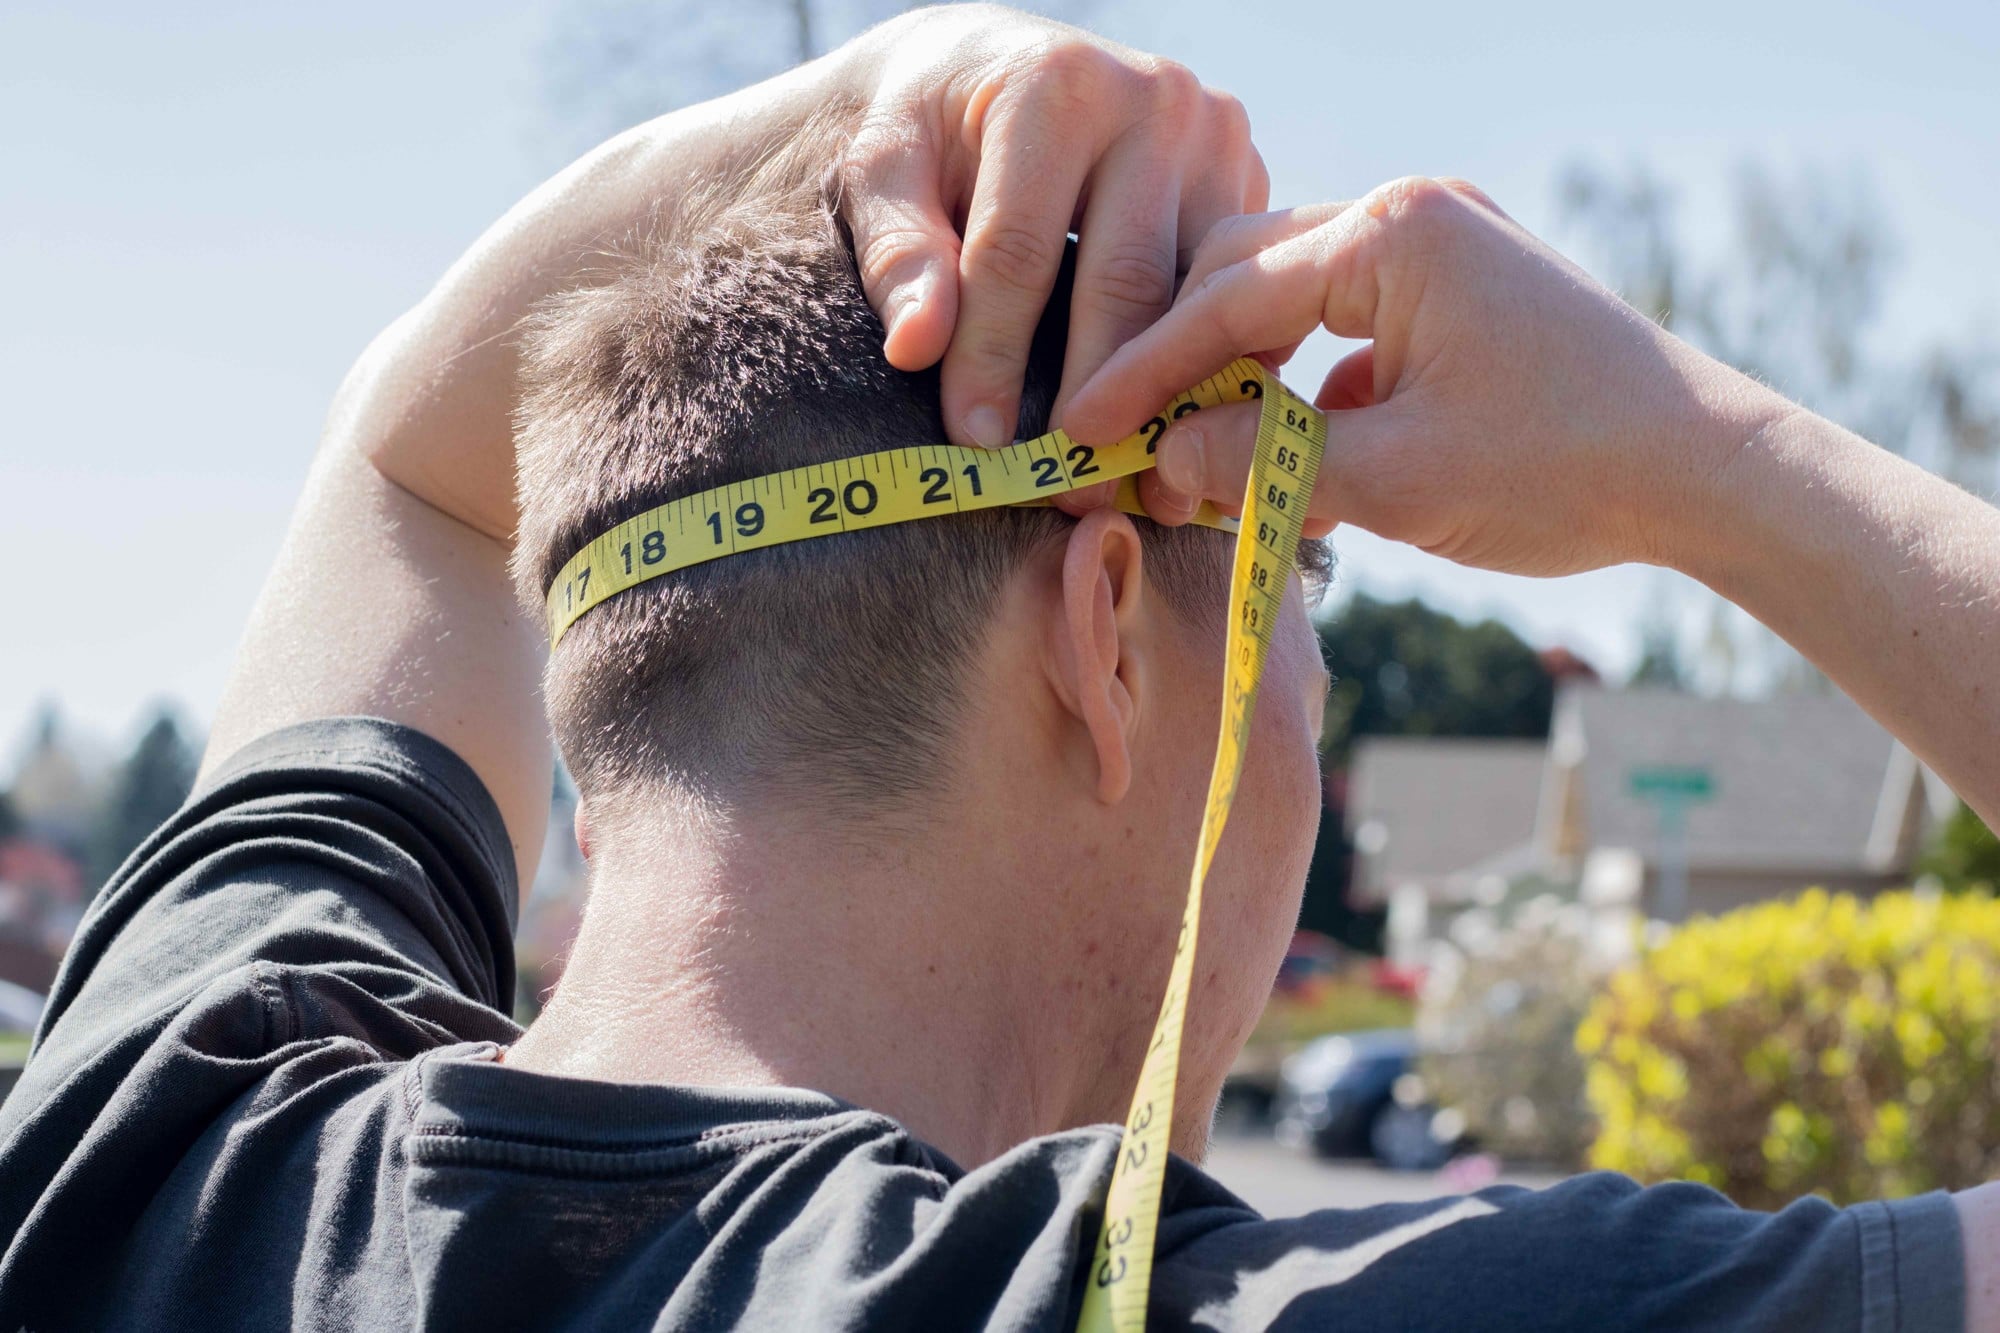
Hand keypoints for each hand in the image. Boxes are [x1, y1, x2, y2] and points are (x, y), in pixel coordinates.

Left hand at [841, 4, 1266, 479]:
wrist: (995, 69)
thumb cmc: (930, 129)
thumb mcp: (884, 171)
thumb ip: (897, 253)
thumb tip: (915, 348)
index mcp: (1057, 87)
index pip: (1020, 250)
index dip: (994, 355)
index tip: (976, 444)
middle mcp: (1156, 102)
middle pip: (1125, 284)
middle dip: (1094, 399)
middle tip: (1065, 488)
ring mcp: (1218, 141)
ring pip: (1195, 299)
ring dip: (1166, 401)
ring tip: (1129, 485)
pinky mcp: (1251, 180)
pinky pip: (1235, 295)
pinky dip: (1208, 369)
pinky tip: (1179, 438)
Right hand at [1062, 178, 1793, 577]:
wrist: (1706, 470)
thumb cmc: (1562, 467)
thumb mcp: (1394, 478)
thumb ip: (1264, 465)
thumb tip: (1162, 460)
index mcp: (1392, 232)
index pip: (1226, 299)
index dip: (1143, 374)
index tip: (1079, 430)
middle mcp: (1409, 215)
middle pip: (1245, 277)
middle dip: (1181, 365)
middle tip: (1124, 444)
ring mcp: (1438, 248)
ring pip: (1292, 304)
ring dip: (1240, 382)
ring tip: (1195, 463)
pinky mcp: (1458, 294)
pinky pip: (1346, 330)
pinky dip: (1302, 391)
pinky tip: (1280, 459)